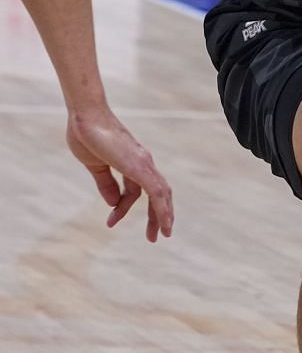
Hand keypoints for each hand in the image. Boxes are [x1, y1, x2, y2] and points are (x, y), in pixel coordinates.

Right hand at [66, 103, 173, 241]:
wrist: (85, 116)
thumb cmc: (87, 134)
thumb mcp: (95, 166)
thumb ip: (105, 184)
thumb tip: (112, 204)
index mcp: (132, 163)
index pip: (134, 191)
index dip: (123, 207)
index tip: (111, 221)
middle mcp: (143, 163)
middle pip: (157, 194)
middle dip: (156, 215)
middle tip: (156, 236)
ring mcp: (144, 164)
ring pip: (161, 194)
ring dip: (163, 216)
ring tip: (161, 235)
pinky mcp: (140, 166)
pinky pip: (156, 191)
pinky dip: (161, 207)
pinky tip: (164, 222)